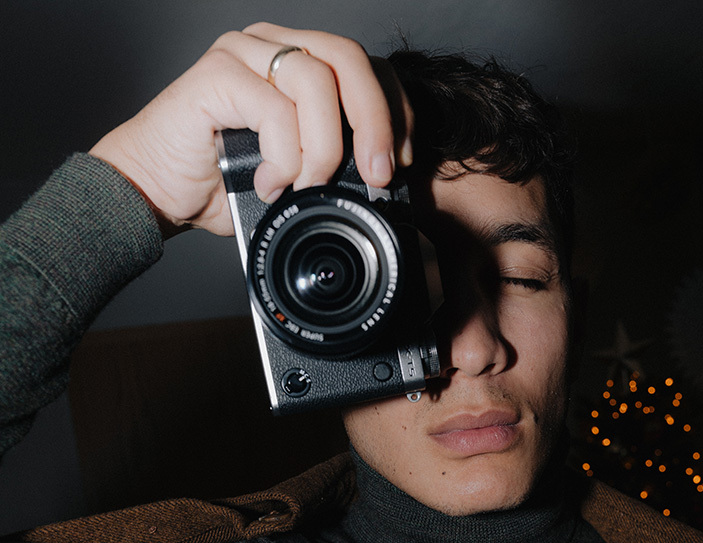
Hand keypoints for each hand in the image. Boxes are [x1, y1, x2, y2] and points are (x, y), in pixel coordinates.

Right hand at [90, 24, 413, 236]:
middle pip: (350, 60)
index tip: (401, 161)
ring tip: (304, 186)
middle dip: (376, 123)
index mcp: (295, 62)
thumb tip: (378, 181)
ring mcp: (242, 53)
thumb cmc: (218, 183)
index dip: (393, 110)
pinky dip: (283, 157)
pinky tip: (268, 183)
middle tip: (378, 175)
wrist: (155, 189)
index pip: (364, 66)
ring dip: (324, 148)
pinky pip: (275, 109)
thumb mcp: (295, 177)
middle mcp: (271, 46)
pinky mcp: (217, 74)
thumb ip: (332, 164)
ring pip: (317, 82)